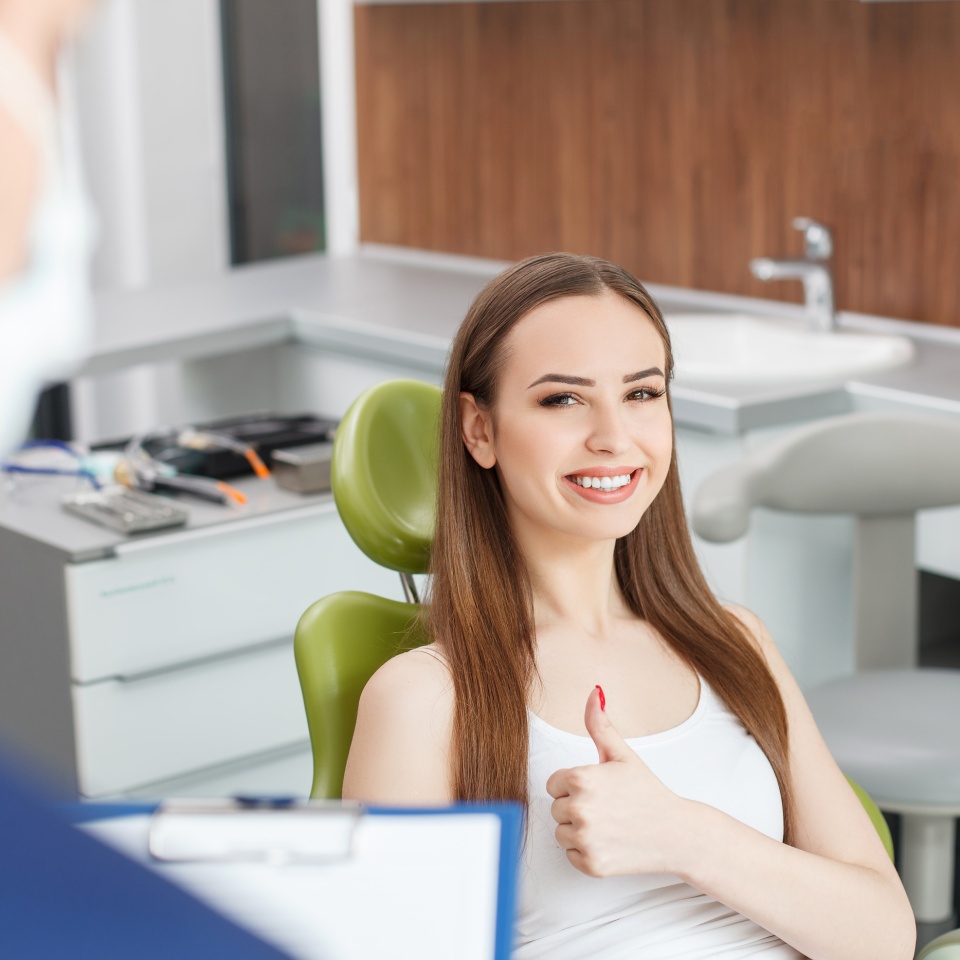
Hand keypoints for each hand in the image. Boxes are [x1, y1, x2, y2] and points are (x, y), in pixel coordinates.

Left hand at [545, 686, 691, 877]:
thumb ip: (599, 724)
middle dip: (576, 806)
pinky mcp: (591, 864)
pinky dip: (586, 852)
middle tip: (607, 807)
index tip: (598, 789)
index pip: (553, 783)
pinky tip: (609, 842)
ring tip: (608, 824)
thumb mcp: (622, 754)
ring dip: (579, 830)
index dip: (574, 785)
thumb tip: (594, 692)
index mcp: (581, 779)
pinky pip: (571, 855)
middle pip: (556, 808)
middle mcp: (579, 809)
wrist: (676, 833)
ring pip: (561, 832)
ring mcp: (585, 839)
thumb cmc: (647, 791)